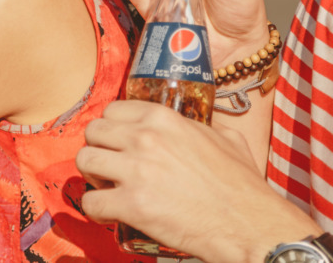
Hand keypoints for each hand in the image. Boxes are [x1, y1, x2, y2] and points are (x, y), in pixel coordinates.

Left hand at [76, 100, 320, 262]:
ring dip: (92, 177)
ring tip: (107, 189)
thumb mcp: (226, 138)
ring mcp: (136, 170)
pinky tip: (109, 214)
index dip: (113, 129)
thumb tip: (196, 127)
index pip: (112, 110)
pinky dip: (95, 210)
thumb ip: (201, 126)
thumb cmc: (241, 184)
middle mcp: (145, 138)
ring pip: (84, 161)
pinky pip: (90, 202)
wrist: (247, 223)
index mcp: (163, 117)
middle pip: (93, 132)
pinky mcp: (132, 204)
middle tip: (110, 167)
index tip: (118, 144)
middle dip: (98, 149)